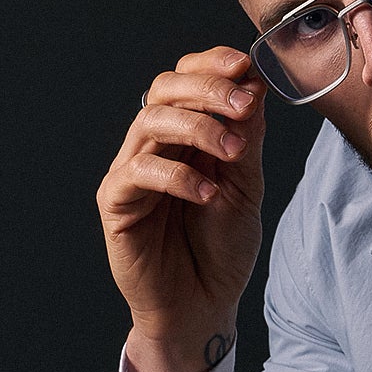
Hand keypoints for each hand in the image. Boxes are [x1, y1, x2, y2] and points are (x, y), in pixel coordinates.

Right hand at [97, 47, 266, 371]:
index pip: (187, 79)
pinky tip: (207, 194)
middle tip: (242, 105)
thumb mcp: (246, 188)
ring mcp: (132, 172)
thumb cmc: (221, 250)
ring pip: (151, 123)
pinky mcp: (117, 203)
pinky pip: (138, 173)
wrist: (202, 307)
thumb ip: (246, 139)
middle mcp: (154, 146)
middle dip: (207, 89)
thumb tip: (254, 86)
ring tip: (231, 152)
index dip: (212, 65)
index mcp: (185, 135)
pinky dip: (177, 176)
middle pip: (165, 90)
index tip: (246, 67)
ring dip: (196, 128)